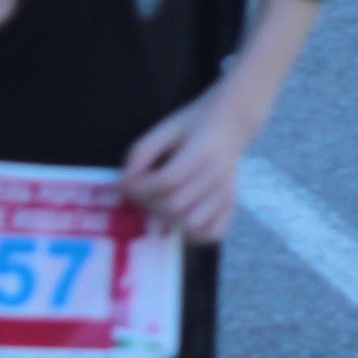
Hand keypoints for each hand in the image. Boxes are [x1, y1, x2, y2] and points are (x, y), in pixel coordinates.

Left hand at [120, 95, 253, 242]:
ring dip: (167, 220)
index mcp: (202, 152)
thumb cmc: (193, 124)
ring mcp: (226, 194)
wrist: (231, 124)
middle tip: (139, 194)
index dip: (140, 187)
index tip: (126, 183)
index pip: (167, 181)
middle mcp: (217, 176)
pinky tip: (180, 218)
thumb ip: (141, 153)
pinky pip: (211, 233)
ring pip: (191, 224)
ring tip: (158, 205)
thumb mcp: (164, 129)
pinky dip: (192, 234)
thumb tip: (126, 183)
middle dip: (148, 204)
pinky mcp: (231, 206)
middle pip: (175, 205)